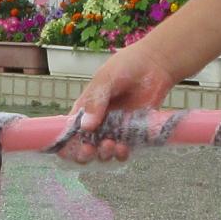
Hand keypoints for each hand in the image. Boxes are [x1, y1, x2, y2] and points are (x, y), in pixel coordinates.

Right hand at [64, 42, 177, 161]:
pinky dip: (122, 154)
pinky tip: (124, 147)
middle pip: (85, 148)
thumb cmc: (125, 66)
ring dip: (104, 154)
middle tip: (91, 149)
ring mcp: (115, 129)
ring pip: (104, 152)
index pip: (69, 132)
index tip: (68, 151)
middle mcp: (98, 123)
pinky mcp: (133, 133)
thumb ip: (95, 102)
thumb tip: (86, 127)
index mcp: (85, 110)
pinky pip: (124, 150)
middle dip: (85, 154)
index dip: (65, 145)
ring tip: (111, 144)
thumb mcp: (106, 80)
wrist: (155, 64)